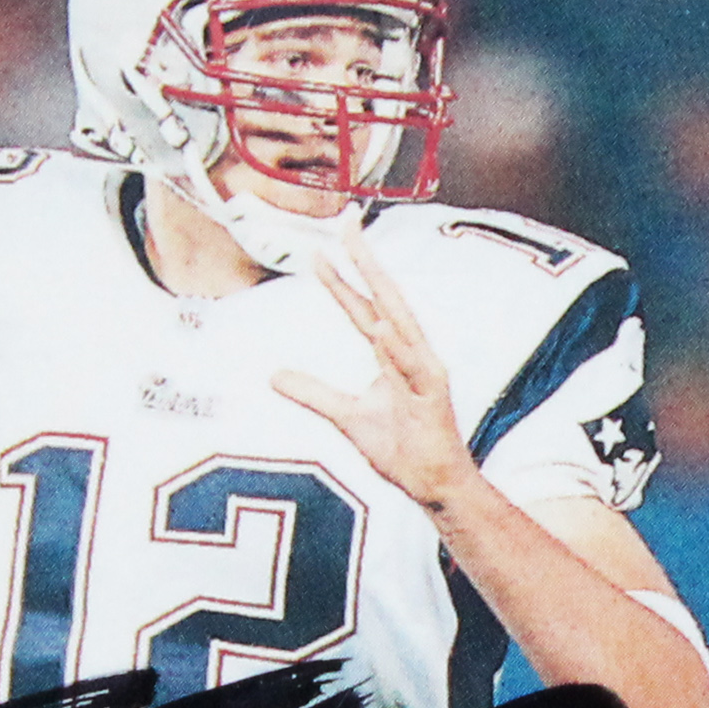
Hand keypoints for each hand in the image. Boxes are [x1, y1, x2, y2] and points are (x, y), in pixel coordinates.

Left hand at [272, 248, 475, 514]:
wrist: (432, 484)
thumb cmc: (400, 448)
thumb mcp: (346, 417)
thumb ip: (313, 393)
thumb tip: (274, 375)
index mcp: (391, 354)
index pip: (362, 305)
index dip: (342, 276)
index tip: (321, 246)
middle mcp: (410, 353)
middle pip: (384, 297)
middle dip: (366, 259)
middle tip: (347, 223)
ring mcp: (425, 373)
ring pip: (399, 325)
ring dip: (379, 293)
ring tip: (357, 259)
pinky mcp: (434, 399)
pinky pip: (413, 370)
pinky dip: (397, 350)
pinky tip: (379, 330)